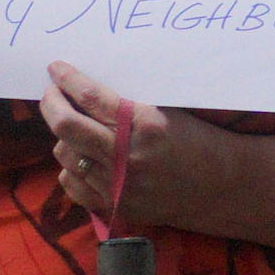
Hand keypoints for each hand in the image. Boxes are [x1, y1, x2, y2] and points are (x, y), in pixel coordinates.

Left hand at [40, 61, 224, 229]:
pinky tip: (82, 157)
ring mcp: (117, 183)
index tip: (55, 68)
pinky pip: (71, 182)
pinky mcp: (113, 205)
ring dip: (64, 136)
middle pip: (66, 125)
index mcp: (144, 125)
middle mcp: (126, 155)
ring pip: (64, 153)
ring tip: (75, 127)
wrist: (224, 187)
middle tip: (50, 92)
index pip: (91, 97)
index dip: (67, 79)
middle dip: (50, 103)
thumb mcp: (168, 114)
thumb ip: (127, 105)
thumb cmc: (198, 141)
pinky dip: (71, 166)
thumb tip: (84, 88)